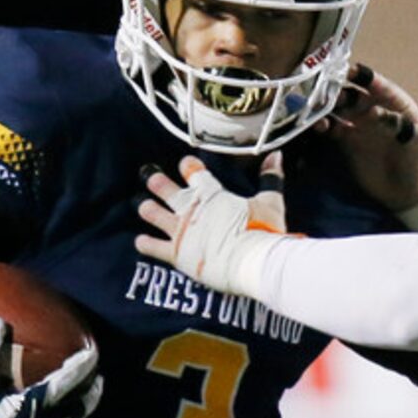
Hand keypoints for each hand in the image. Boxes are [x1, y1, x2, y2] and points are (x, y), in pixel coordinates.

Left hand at [136, 157, 286, 297]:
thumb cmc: (264, 232)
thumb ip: (270, 178)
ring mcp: (180, 230)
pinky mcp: (175, 253)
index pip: (192, 170)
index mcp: (211, 193)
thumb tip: (276, 155)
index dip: (188, 166)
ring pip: (152, 213)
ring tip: (144, 206)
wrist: (253, 262)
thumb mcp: (271, 202)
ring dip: (148, 208)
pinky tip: (142, 241)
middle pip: (165, 188)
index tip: (187, 165)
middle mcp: (190, 208)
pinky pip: (151, 246)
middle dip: (157, 182)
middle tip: (151, 178)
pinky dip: (145, 242)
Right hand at [318, 63, 417, 212]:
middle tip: (324, 91)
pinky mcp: (348, 142)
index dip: (363, 76)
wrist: (412, 193)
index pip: (377, 85)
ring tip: (316, 109)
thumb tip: (372, 111)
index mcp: (395, 103)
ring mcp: (359, 125)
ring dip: (327, 106)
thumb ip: (398, 124)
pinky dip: (324, 125)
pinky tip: (318, 125)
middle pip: (352, 93)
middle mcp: (373, 109)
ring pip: (338, 109)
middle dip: (337, 90)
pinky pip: (332, 128)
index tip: (349, 70)